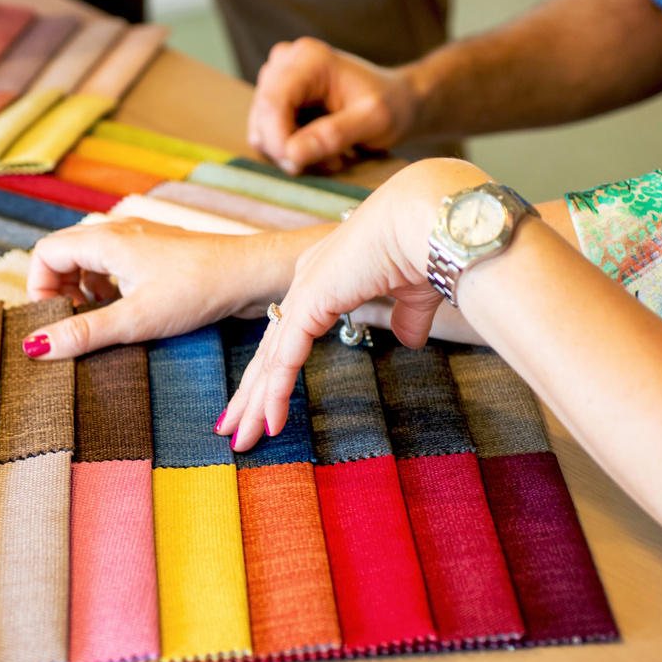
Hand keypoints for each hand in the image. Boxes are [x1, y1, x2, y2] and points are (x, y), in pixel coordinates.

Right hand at [23, 219, 327, 358]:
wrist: (252, 273)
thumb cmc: (198, 290)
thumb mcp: (136, 319)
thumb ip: (85, 332)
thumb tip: (36, 347)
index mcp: (105, 240)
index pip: (45, 253)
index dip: (39, 288)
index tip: (55, 320)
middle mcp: (119, 231)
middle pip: (64, 253)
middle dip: (59, 290)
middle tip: (74, 324)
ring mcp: (140, 238)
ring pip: (90, 258)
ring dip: (84, 288)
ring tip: (98, 319)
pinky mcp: (158, 251)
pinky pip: (116, 262)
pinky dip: (109, 285)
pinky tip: (127, 309)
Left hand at [216, 158, 487, 449]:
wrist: (428, 220)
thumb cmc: (424, 247)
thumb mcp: (413, 294)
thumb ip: (406, 318)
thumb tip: (411, 342)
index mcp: (324, 278)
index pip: (289, 335)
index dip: (274, 372)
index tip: (262, 405)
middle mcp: (305, 284)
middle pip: (269, 350)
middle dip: (249, 394)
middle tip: (232, 430)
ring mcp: (303, 292)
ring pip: (270, 359)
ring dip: (254, 403)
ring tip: (240, 441)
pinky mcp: (309, 302)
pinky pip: (286, 356)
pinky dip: (276, 391)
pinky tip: (270, 422)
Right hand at [249, 37, 417, 174]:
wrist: (399, 100)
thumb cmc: (393, 106)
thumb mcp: (375, 121)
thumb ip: (335, 135)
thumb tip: (291, 155)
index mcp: (308, 58)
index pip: (272, 103)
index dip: (278, 141)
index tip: (299, 167)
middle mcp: (285, 60)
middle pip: (262, 117)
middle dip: (289, 149)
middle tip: (332, 161)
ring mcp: (276, 77)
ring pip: (261, 128)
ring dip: (291, 151)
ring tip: (331, 154)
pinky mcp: (274, 96)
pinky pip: (266, 133)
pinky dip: (290, 149)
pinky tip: (320, 148)